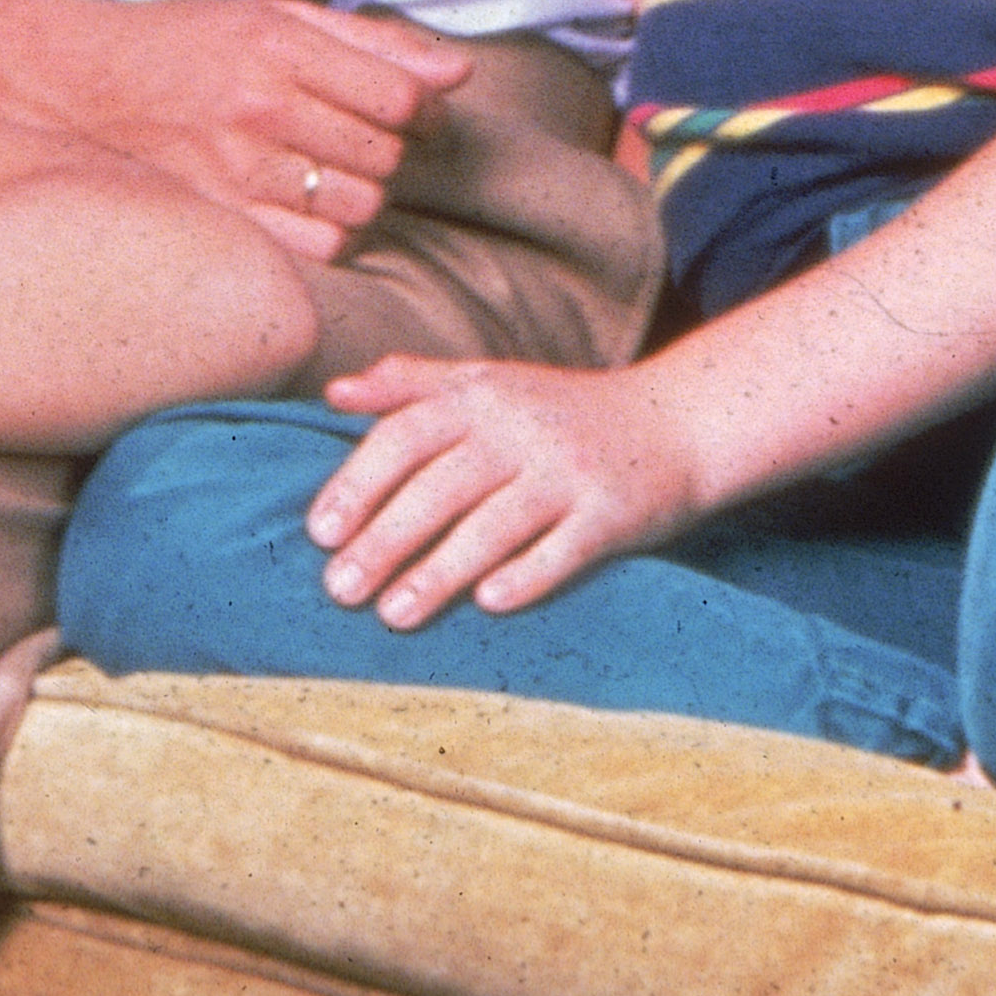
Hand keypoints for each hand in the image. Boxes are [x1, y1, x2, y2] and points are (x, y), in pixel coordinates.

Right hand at [27, 0, 472, 263]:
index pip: (400, 95)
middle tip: (358, 139)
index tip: (405, 110)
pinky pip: (318, 246)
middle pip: (385, 155)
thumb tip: (461, 73)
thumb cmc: (184, 43)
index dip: (419, 109)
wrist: (80, 84)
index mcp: (281, 45)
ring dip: (361, 195)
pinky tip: (302, 206)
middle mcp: (262, 106)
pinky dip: (327, 232)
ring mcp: (239, 167)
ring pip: (359, 205)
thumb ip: (371, 43)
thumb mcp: (273, 16)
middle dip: (388, 152)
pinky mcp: (221, 216)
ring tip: (328, 172)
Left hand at [305, 352, 701, 626]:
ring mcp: (568, 471)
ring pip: (494, 523)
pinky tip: (489, 605)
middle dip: (385, 538)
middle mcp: (521, 428)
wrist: (676, 421)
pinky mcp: (612, 513)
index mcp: (483, 396)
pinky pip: (564, 548)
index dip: (359, 482)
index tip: (319, 533)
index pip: (406, 434)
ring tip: (391, 614)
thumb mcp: (490, 381)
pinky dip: (527, 574)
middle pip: (441, 484)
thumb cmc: (562, 411)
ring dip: (440, 570)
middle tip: (338, 590)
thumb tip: (334, 392)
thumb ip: (413, 383)